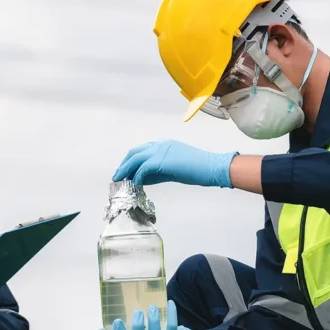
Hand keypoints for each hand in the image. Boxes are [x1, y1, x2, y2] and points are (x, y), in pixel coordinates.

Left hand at [112, 139, 237, 187]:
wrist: (212, 167)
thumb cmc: (198, 169)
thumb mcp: (175, 167)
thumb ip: (159, 171)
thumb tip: (144, 178)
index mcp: (164, 144)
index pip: (142, 150)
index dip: (131, 161)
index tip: (125, 171)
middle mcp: (160, 145)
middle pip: (134, 153)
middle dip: (124, 165)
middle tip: (117, 176)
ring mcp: (161, 151)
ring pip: (135, 159)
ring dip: (125, 171)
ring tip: (120, 181)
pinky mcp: (162, 161)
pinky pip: (143, 169)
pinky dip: (137, 177)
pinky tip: (135, 185)